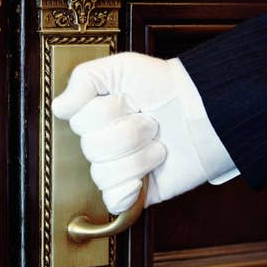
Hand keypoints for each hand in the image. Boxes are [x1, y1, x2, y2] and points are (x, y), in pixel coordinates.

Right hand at [52, 52, 210, 213]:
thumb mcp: (123, 66)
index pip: (79, 122)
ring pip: (104, 173)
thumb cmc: (166, 88)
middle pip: (92, 148)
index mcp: (96, 116)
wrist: (208, 115)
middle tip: (151, 121)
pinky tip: (145, 177)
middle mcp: (104, 143)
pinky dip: (128, 190)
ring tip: (159, 145)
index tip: (129, 100)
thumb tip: (58, 107)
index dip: (106, 111)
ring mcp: (119, 169)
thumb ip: (84, 79)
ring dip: (139, 156)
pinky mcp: (135, 193)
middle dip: (129, 132)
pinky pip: (113, 200)